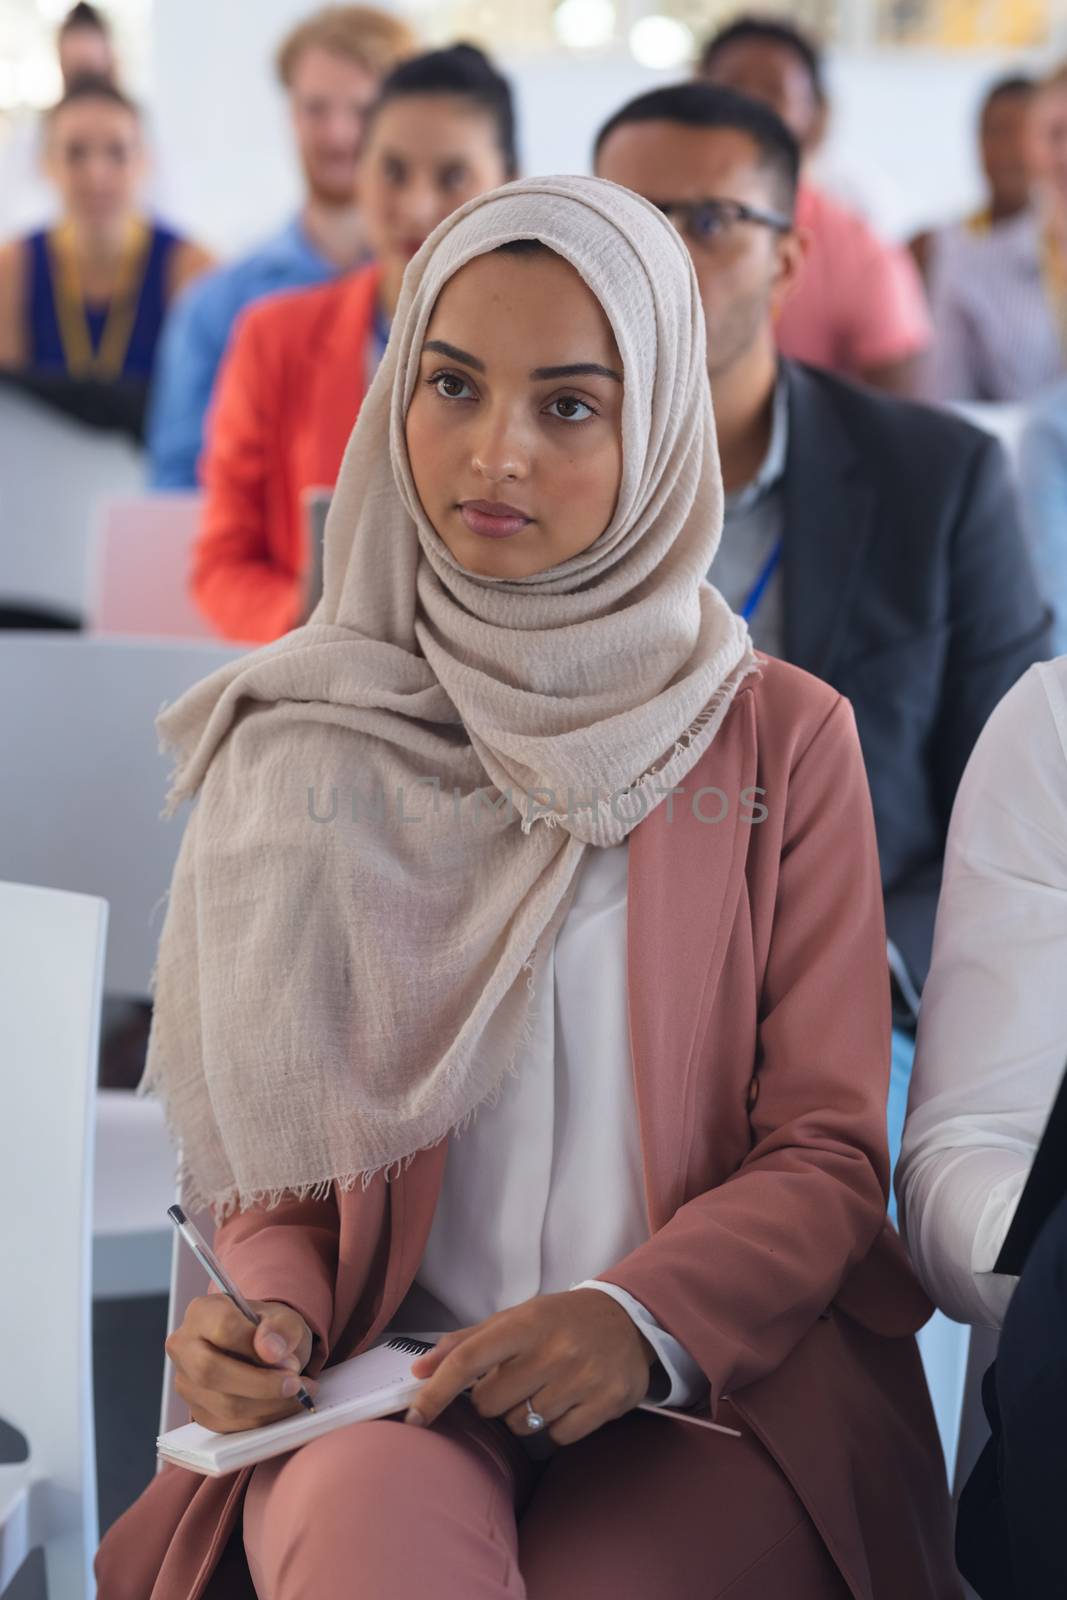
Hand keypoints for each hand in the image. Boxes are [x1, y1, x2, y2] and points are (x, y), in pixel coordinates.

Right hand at [165, 1296, 318, 1432]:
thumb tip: (270, 1350)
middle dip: (261, 1384)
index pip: (223, 1328)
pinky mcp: (198, 1411)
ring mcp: (186, 1382)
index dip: (257, 1346)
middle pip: (211, 1371)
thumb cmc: (268, 1330)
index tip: (287, 1359)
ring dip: (268, 1404)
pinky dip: (264, 1418)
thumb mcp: (284, 1318)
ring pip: (222, 1404)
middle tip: (296, 1384)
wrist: (263, 1348)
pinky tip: (284, 1405)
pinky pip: (230, 1425)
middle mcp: (184, 1346)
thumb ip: (281, 1328)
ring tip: (298, 1393)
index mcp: (201, 1312)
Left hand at [404, 1289, 656, 1445]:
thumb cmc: (561, 1320)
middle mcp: (554, 1350)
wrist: (630, 1320)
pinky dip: (554, 1426)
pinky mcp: (607, 1403)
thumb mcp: (517, 1318)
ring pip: (521, 1424)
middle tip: (514, 1380)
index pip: (468, 1360)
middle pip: (491, 1403)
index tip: (415, 1417)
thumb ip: (467, 1342)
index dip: (436, 1391)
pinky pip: (557, 1438)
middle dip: (492, 1398)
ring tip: (545, 1387)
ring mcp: (582, 1379)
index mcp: (526, 1323)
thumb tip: (419, 1370)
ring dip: (523, 1413)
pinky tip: (567, 1401)